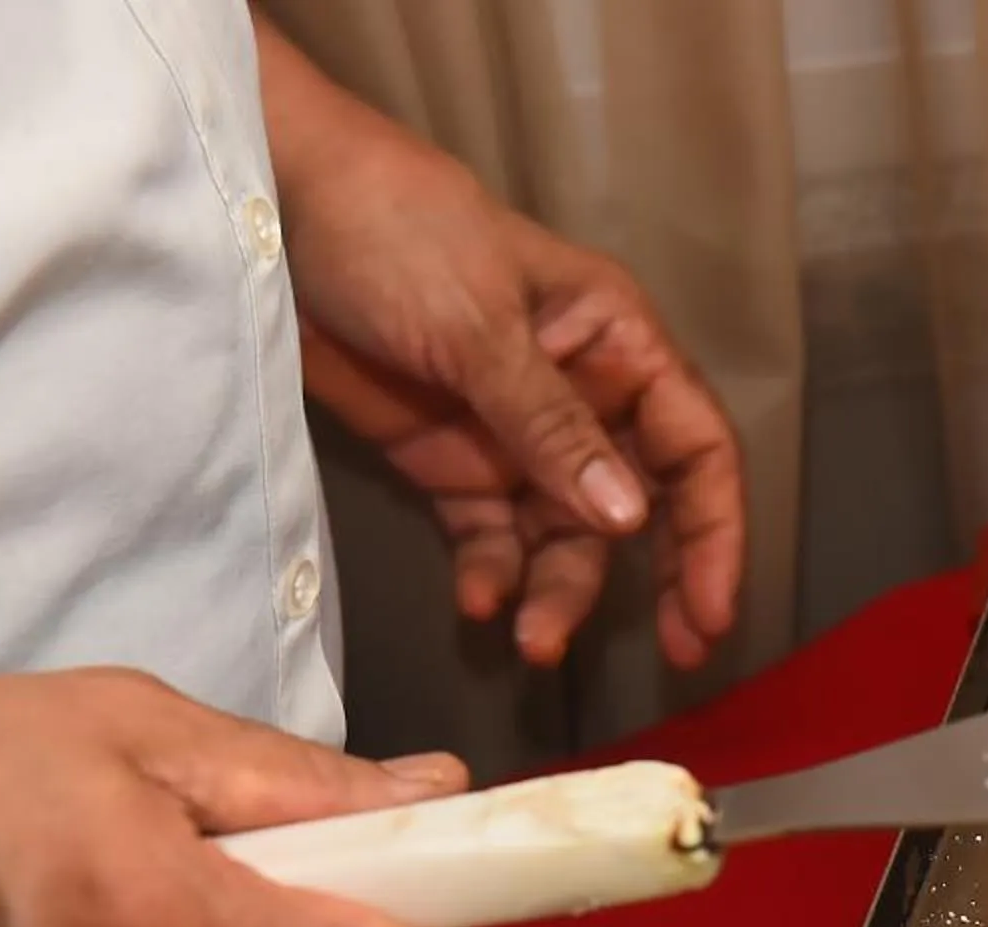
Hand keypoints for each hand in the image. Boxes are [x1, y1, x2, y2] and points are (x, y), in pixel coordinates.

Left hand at [257, 25, 743, 668]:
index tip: (709, 608)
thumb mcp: (480, 327)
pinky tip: (478, 602)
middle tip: (676, 654)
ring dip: (558, 591)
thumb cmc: (396, 233)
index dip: (714, 530)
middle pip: (644, 507)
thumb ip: (552, 427)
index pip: (694, 448)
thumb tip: (628, 521)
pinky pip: (491, 538)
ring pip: (565, 537)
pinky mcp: (451, 464)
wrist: (274, 210)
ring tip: (534, 640)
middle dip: (658, 581)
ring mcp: (517, 438)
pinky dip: (491, 575)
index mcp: (618, 345)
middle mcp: (585, 399)